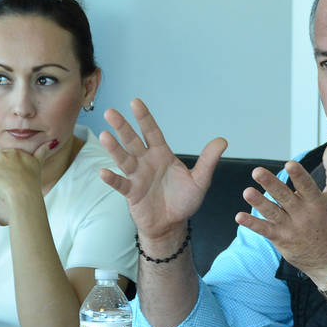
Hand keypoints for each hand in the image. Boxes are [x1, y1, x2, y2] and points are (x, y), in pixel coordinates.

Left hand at [0, 138, 55, 205]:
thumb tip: (52, 142)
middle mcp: (2, 155)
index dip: (7, 168)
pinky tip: (0, 192)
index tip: (14, 176)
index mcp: (13, 152)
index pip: (3, 157)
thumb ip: (42, 151)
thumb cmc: (31, 181)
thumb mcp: (38, 163)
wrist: (24, 194)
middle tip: (10, 183)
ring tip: (6, 188)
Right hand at [99, 98, 225, 251]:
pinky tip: (103, 172)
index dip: (144, 118)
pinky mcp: (131, 193)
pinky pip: (120, 184)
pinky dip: (112, 179)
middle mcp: (146, 162)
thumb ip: (208, 161)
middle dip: (122, 127)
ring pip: (124, 159)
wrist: (172, 224)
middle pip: (133, 141)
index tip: (135, 102)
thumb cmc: (184, 200)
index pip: (152, 132)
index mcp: (162, 155)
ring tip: (105, 135)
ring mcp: (137, 176)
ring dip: (114, 148)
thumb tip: (223, 140)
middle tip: (110, 112)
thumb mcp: (200, 180)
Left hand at [236, 144, 326, 278]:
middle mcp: (303, 214)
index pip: (307, 186)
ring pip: (273, 213)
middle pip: (285, 197)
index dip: (298, 175)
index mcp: (317, 202)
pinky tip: (240, 217)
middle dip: (271, 184)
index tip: (289, 164)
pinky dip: (252, 224)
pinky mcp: (280, 238)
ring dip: (259, 202)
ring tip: (247, 192)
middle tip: (257, 171)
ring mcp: (291, 227)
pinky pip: (265, 230)